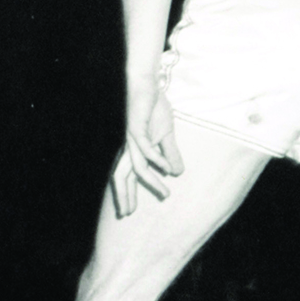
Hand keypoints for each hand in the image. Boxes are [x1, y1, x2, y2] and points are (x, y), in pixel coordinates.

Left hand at [110, 72, 184, 216]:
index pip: (126, 176)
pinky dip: (157, 160)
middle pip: (121, 175)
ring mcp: (132, 138)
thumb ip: (171, 154)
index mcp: (133, 150)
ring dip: (151, 181)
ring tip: (165, 194)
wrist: (148, 86)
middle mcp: (129, 147)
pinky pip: (145, 147)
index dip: (126, 193)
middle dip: (124, 195)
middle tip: (128, 214)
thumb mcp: (167, 135)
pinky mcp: (137, 126)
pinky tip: (167, 169)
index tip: (129, 212)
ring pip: (137, 166)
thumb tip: (178, 174)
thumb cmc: (154, 109)